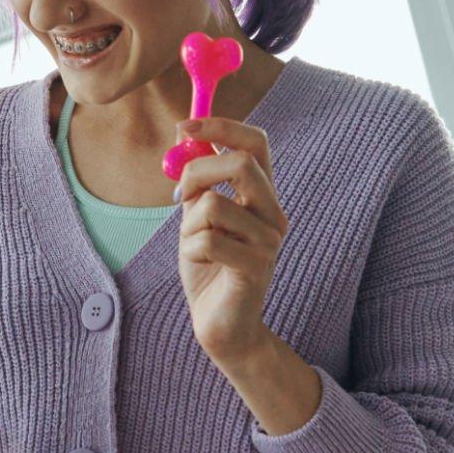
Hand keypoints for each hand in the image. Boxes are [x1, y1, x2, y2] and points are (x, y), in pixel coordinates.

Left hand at [175, 117, 288, 369]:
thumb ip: (195, 181)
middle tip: (180, 195)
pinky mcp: (256, 266)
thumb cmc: (209, 270)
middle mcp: (273, 214)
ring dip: (189, 226)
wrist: (222, 326)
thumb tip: (184, 134)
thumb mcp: (196, 218)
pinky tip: (200, 265)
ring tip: (195, 247)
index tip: (185, 126)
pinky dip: (190, 250)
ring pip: (213, 205)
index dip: (222, 127)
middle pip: (241, 163)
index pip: (257, 144)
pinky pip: (207, 239)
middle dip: (197, 172)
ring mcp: (269, 241)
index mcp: (263, 197)